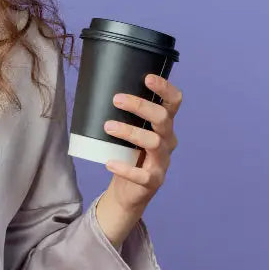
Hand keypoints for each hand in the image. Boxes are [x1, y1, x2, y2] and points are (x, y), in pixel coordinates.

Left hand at [101, 73, 182, 214]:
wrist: (127, 191)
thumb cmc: (126, 154)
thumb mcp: (128, 132)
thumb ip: (122, 115)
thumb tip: (95, 88)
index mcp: (163, 125)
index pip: (173, 103)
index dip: (164, 89)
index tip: (147, 78)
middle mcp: (168, 141)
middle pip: (163, 118)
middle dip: (140, 106)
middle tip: (116, 100)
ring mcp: (162, 162)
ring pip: (154, 142)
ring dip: (130, 132)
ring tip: (108, 126)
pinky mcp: (153, 181)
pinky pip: (143, 175)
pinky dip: (125, 168)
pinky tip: (110, 163)